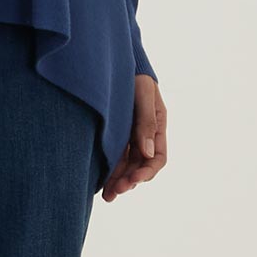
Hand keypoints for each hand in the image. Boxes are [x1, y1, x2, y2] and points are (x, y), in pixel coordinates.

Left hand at [102, 76, 166, 200]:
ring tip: (106, 196)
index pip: (157, 158)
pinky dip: (109, 171)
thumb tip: (147, 152)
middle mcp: (144, 135)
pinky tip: (99, 183)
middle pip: (140, 166)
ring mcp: (129, 135)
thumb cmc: (133, 74)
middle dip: (129, 181)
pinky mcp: (113, 134)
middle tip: (113, 193)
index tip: (132, 180)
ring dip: (118, 181)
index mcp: (157, 126)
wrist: (112, 60)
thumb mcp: (143, 95)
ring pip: (126, 165)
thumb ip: (146, 122)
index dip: (146, 172)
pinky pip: (113, 157)